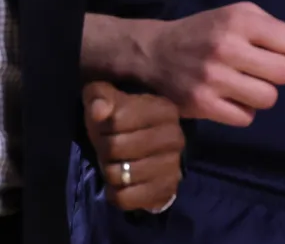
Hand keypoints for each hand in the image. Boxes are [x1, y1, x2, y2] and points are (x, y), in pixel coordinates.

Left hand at [81, 81, 183, 212]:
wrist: (145, 153)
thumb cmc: (122, 123)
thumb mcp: (108, 103)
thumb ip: (99, 97)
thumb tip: (100, 110)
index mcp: (165, 109)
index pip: (116, 119)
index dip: (102, 126)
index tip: (108, 127)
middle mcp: (175, 136)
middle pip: (115, 148)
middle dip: (104, 150)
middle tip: (110, 149)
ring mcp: (173, 164)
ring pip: (119, 175)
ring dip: (109, 172)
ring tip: (117, 165)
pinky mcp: (166, 190)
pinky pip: (126, 198)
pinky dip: (116, 194)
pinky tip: (122, 184)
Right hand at [146, 2, 284, 125]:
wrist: (152, 53)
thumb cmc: (205, 32)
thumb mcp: (239, 17)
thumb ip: (276, 30)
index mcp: (238, 21)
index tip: (272, 49)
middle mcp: (225, 48)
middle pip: (284, 73)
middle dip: (277, 73)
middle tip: (259, 70)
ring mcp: (212, 79)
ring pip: (268, 98)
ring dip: (261, 94)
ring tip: (245, 85)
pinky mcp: (201, 105)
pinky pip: (245, 118)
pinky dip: (243, 111)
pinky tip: (230, 99)